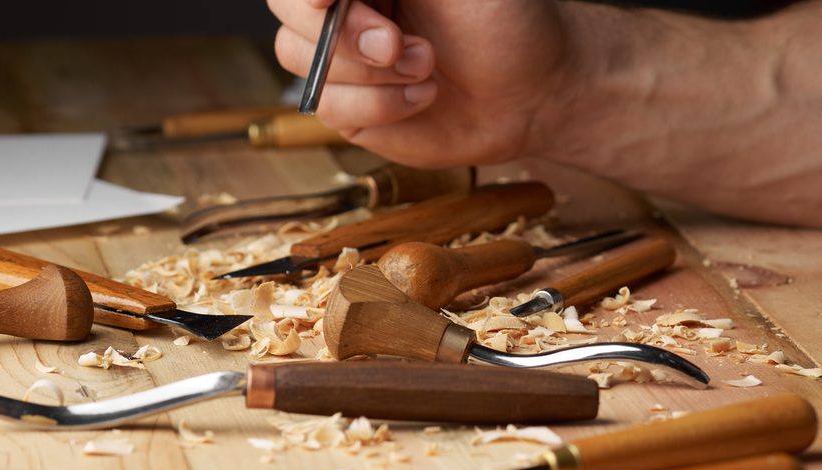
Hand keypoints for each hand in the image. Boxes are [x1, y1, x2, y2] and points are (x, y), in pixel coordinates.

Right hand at [270, 0, 571, 166]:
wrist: (534, 91)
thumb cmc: (504, 19)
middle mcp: (345, 7)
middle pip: (288, 12)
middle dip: (341, 35)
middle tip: (397, 45)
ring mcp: (340, 59)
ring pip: (301, 60)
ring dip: (368, 74)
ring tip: (428, 67)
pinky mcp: (348, 108)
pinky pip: (327, 107)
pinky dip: (378, 105)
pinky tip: (422, 98)